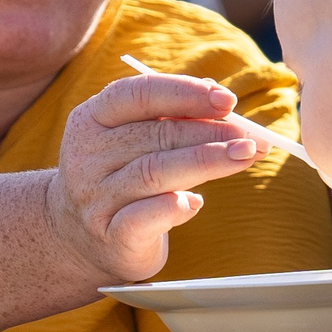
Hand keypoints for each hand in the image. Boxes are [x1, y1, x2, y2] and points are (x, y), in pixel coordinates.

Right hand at [47, 72, 262, 284]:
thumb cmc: (123, 178)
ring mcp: (95, 197)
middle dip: (212, 133)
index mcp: (91, 119)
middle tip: (252, 137)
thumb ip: (171, 119)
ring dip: (209, 162)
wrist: (79, 239)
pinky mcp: (110, 236)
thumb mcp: (136, 141)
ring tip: (246, 156)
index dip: (186, 93)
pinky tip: (196, 203)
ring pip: (156, 172)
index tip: (228, 100)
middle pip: (158, 135)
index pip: (139, 94)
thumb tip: (220, 98)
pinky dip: (174, 207)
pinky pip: (145, 218)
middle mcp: (87, 156)